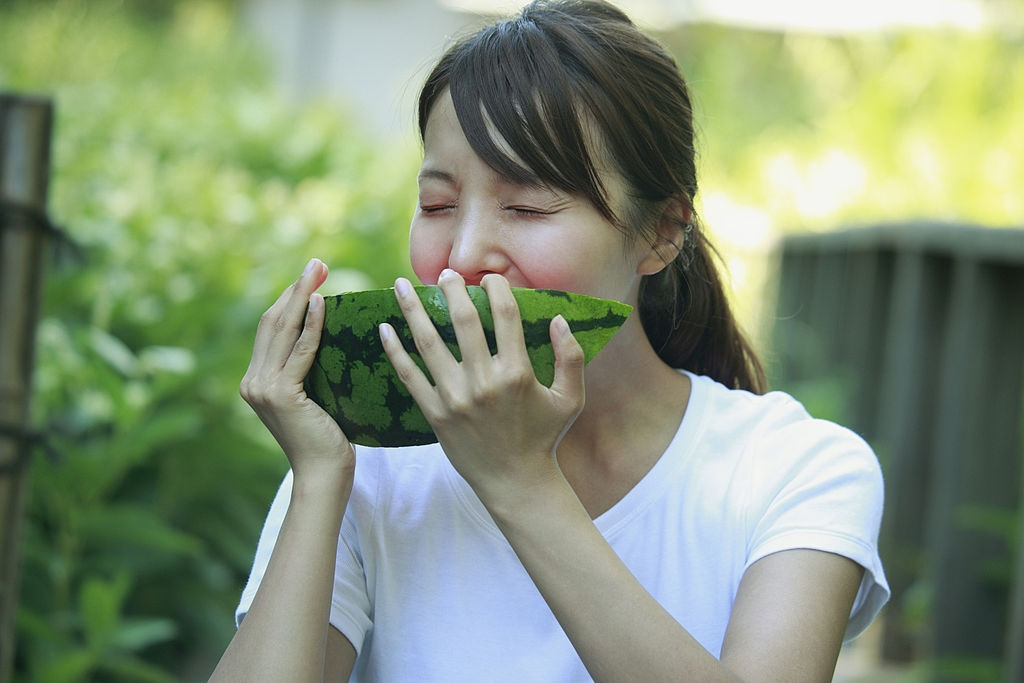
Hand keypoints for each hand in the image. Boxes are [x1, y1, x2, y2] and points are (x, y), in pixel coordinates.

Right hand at [240, 259, 353, 479]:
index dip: (289, 298)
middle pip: (273, 322)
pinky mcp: (280, 395)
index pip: (272, 329)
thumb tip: (328, 335)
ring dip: (302, 295)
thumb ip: (308, 370)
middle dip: (295, 288)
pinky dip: (311, 324)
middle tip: (317, 262)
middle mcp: (252, 382)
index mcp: (256, 381)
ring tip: (319, 270)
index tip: (312, 276)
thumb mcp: (315, 397)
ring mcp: (262, 388)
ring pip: (283, 330)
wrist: (324, 475)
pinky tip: (322, 302)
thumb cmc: (328, 439)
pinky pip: (300, 351)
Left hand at [379, 269, 585, 501]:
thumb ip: (571, 357)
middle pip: (464, 322)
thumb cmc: (544, 437)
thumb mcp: (570, 398)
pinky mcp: (435, 414)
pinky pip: (409, 377)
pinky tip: (383, 328)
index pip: (505, 317)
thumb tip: (560, 318)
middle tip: (446, 273)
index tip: (489, 278)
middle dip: (452, 291)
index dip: (497, 290)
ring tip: (399, 285)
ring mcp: (455, 398)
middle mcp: (484, 382)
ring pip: (429, 343)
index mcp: (517, 373)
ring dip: (412, 310)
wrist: (515, 482)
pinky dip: (394, 351)